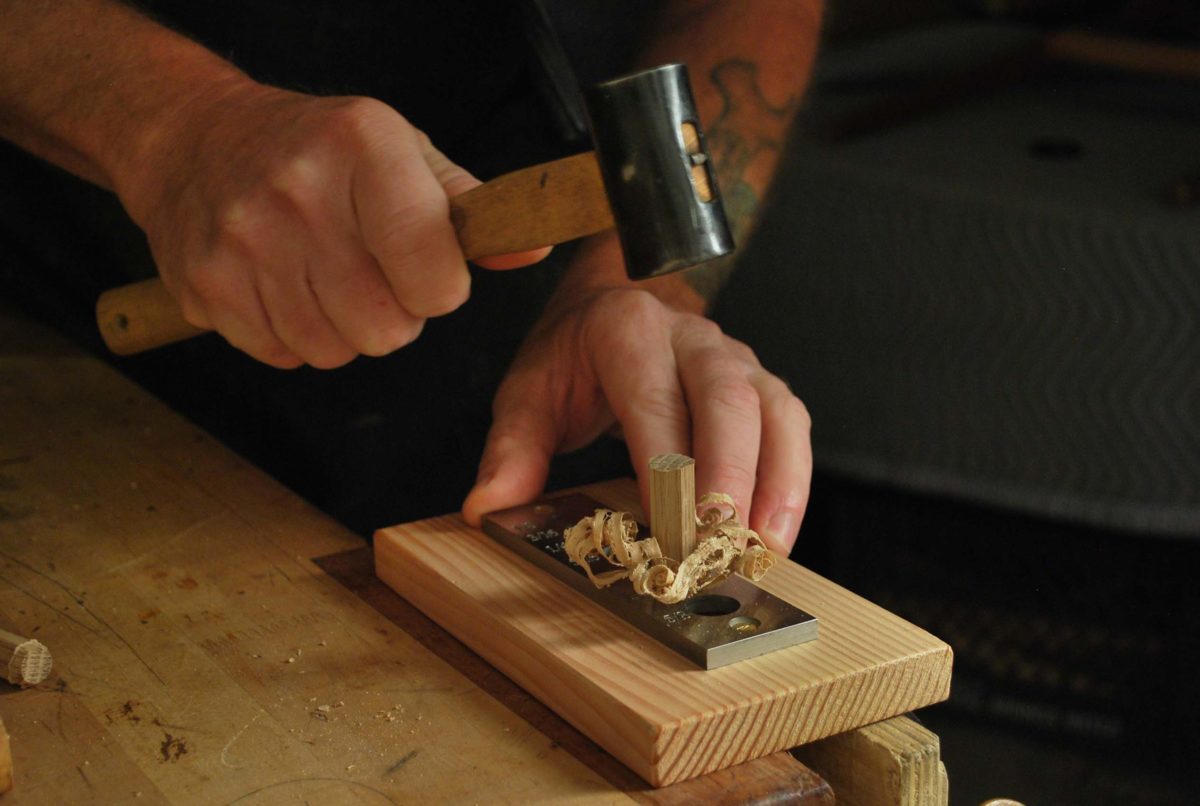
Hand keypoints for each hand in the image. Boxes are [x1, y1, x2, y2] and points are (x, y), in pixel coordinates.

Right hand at [118, 81, 547, 367]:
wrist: (195, 140)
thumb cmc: (319, 151)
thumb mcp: (404, 152)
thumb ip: (470, 206)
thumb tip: (532, 247)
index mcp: (364, 145)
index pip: (435, 275)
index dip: (441, 289)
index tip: (427, 270)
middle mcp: (298, 188)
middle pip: (387, 329)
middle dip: (393, 316)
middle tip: (373, 276)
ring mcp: (244, 239)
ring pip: (334, 350)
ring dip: (342, 329)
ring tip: (326, 278)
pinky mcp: (206, 282)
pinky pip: (282, 355)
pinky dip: (292, 335)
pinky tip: (284, 286)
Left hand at [461, 286, 811, 554]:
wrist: (613, 303)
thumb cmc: (573, 356)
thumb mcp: (528, 391)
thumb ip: (511, 450)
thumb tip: (486, 509)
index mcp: (627, 331)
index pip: (654, 402)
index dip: (668, 467)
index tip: (667, 529)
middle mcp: (690, 336)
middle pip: (726, 398)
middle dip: (731, 472)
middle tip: (721, 539)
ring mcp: (734, 356)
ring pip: (773, 408)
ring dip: (776, 478)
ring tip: (765, 543)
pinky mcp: (761, 382)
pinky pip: (791, 423)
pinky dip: (792, 477)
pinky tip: (777, 529)